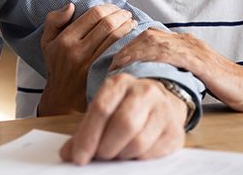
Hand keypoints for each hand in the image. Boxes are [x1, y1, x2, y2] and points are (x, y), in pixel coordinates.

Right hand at [38, 3, 135, 115]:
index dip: (108, 7)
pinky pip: (119, 53)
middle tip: (126, 13)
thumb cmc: (57, 66)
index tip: (114, 7)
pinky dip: (128, 43)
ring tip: (132, 23)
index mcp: (64, 40)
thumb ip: (54, 20)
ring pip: (115, 38)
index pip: (93, 15)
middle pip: (107, 24)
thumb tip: (71, 6)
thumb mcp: (47, 42)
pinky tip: (132, 38)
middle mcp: (77, 52)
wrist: (62, 100)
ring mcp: (90, 65)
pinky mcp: (101, 75)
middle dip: (120, 15)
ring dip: (127, 27)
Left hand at [61, 73, 185, 163]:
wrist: (161, 101)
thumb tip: (68, 155)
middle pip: (123, 124)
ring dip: (122, 155)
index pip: (101, 109)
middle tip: (100, 156)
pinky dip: (138, 159)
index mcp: (120, 83)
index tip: (78, 158)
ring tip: (116, 153)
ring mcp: (163, 110)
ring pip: (139, 141)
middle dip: (106, 147)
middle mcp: (144, 91)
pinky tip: (133, 153)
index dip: (88, 137)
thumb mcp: (104, 110)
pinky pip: (153, 153)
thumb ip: (85, 130)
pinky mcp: (175, 131)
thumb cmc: (125, 107)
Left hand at [109, 27, 242, 111]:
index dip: (129, 44)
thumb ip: (174, 68)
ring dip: (133, 52)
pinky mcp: (200, 60)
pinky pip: (171, 54)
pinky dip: (151, 58)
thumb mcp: (193, 72)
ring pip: (155, 41)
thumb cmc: (222, 84)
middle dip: (126, 47)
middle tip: (112, 62)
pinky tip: (140, 66)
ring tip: (119, 65)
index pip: (150, 35)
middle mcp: (186, 40)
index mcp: (184, 42)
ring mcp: (193, 48)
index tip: (115, 58)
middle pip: (148, 35)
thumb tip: (148, 75)